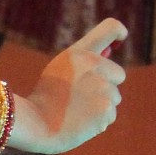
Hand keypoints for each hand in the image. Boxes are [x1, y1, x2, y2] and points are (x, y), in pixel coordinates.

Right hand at [14, 19, 127, 154]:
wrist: (35, 125)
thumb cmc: (45, 98)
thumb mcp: (59, 69)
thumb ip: (84, 60)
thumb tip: (109, 51)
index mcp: (80, 53)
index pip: (111, 28)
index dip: (119, 32)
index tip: (120, 38)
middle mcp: (94, 67)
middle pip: (118, 74)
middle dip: (106, 84)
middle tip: (80, 95)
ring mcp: (102, 88)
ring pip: (114, 97)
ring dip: (101, 105)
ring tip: (76, 111)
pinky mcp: (106, 110)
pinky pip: (110, 115)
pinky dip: (98, 121)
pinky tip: (80, 122)